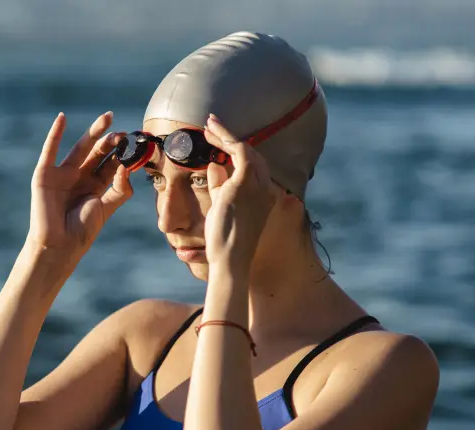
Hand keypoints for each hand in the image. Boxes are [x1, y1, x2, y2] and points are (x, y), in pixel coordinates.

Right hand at [26, 112, 133, 264]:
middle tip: (123, 131)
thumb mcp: (107, 207)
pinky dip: (54, 133)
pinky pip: (50, 150)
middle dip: (111, 141)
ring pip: (80, 148)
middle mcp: (80, 177)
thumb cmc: (82, 230)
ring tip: (106, 119)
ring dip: (93, 133)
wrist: (59, 245)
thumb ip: (120, 188)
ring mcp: (62, 174)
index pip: (111, 164)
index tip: (136, 144)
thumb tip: (127, 166)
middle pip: (98, 153)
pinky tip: (61, 118)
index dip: (122, 154)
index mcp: (95, 186)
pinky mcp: (45, 174)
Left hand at [202, 114, 275, 274]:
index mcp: (265, 195)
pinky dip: (226, 140)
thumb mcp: (222, 208)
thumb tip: (214, 167)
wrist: (230, 259)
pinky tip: (212, 134)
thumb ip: (220, 187)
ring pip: (245, 149)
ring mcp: (258, 186)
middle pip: (252, 154)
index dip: (237, 149)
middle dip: (230, 138)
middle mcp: (266, 188)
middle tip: (211, 126)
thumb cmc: (225, 240)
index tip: (219, 140)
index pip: (254, 165)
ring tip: (208, 127)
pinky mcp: (244, 185)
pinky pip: (239, 152)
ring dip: (225, 135)